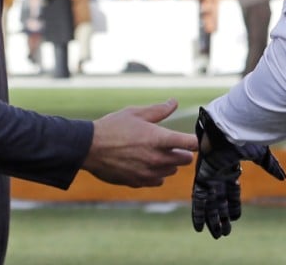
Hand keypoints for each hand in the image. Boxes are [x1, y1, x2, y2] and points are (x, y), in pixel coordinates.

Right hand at [82, 98, 197, 187]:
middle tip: (172, 144)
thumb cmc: (112, 127)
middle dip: (182, 152)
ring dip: (169, 163)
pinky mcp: (139, 182)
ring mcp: (149, 172)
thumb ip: (159, 110)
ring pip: (172, 171)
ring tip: (155, 152)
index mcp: (159, 139)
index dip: (196, 140)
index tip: (194, 138)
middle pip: (185, 160)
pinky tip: (146, 164)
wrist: (89, 148)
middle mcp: (157, 158)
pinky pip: (158, 180)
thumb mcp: (136, 113)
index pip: (191, 144)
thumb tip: (174, 102)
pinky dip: (156, 174)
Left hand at [191, 107, 285, 238]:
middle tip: (224, 233)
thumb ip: (270, 166)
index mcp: (232, 168)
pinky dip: (198, 213)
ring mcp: (209, 176)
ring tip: (216, 235)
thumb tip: (283, 176)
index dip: (234, 205)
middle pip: (220, 200)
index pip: (232, 191)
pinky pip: (198, 200)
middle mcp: (219, 174)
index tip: (235, 218)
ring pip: (210, 203)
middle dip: (222, 216)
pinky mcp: (202, 177)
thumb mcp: (261, 154)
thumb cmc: (244, 137)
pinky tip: (199, 228)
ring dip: (212, 220)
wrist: (228, 128)